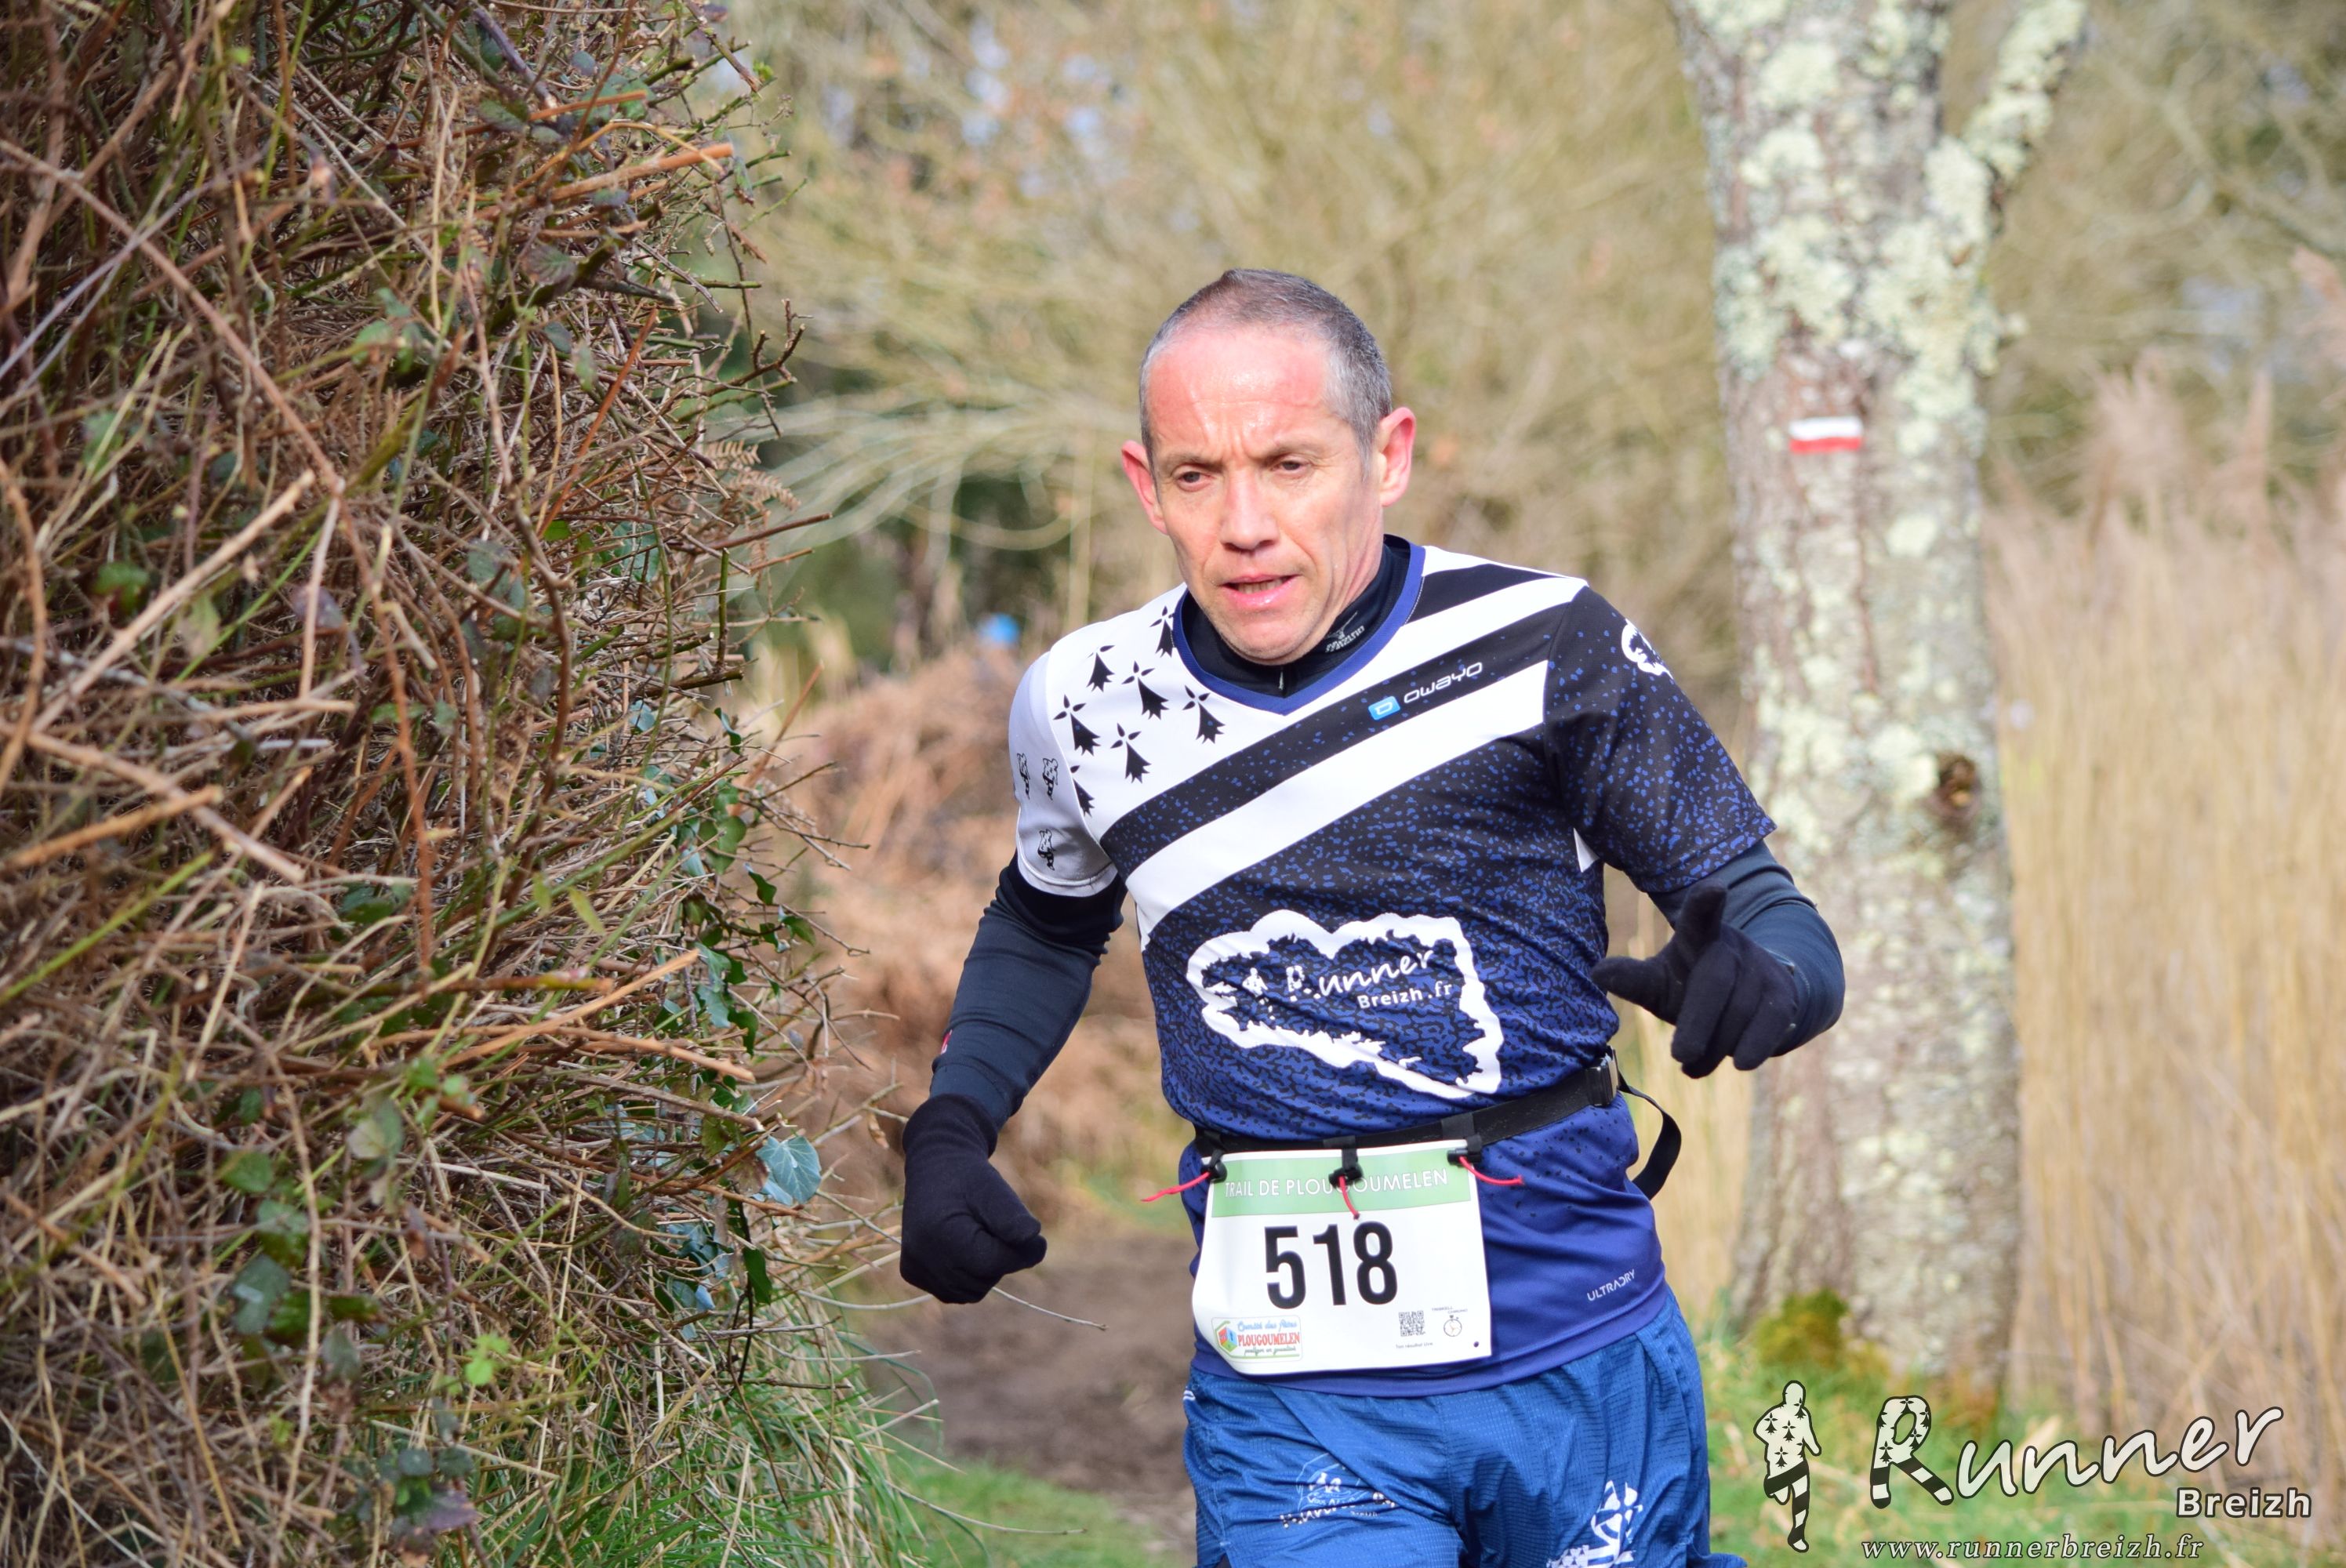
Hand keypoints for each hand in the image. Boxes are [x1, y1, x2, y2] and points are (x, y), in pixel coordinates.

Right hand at [898, 1094, 1047, 1303]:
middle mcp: (920, 1257)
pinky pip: (956, 1291)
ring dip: (986, 1269)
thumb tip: (1034, 1239)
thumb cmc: (969, 1178)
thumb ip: (1012, 1216)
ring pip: (972, 1291)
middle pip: (983, 1279)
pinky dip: (969, 1276)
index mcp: (938, 1233)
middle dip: (999, 1257)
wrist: (936, 1168)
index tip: (1036, 1237)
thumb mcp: (993, 1188)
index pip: (992, 1263)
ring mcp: (915, 1269)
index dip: (1021, 1253)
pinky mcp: (914, 1274)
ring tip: (979, 1234)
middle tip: (995, 1226)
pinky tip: (966, 1247)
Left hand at [1591, 881, 1799, 1076]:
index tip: (1715, 889)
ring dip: (1716, 1046)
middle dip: (1698, 1020)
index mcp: (1698, 936)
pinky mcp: (1782, 995)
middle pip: (1715, 981)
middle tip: (1679, 1054)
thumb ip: (1633, 979)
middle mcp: (1733, 947)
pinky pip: (1771, 1021)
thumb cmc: (1691, 988)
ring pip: (1740, 1010)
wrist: (1748, 1001)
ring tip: (1693, 1067)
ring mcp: (1761, 969)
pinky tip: (1741, 1062)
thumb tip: (1596, 972)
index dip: (1705, 903)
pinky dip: (1756, 1044)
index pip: (1700, 915)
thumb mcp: (1660, 982)